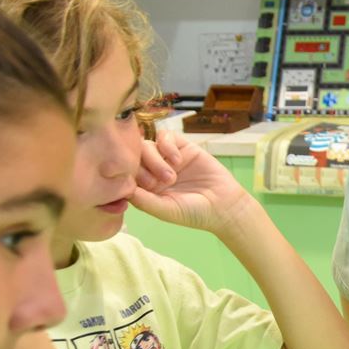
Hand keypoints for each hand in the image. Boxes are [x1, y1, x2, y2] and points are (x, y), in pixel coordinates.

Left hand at [130, 131, 253, 234]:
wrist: (224, 205)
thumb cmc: (194, 213)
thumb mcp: (166, 210)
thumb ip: (144, 200)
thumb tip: (123, 188)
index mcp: (145, 187)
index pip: (125, 173)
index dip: (128, 176)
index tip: (142, 188)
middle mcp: (153, 170)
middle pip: (133, 157)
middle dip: (142, 168)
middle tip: (158, 183)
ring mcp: (167, 158)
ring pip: (147, 146)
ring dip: (155, 159)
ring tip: (171, 176)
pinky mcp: (183, 147)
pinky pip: (165, 136)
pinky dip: (167, 146)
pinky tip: (178, 160)